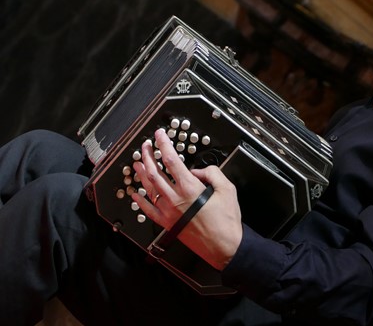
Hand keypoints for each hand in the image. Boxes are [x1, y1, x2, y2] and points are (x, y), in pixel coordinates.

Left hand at [132, 128, 242, 269]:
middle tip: (145, 146)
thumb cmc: (227, 221)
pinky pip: (148, 210)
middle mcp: (175, 198)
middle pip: (155, 172)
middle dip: (147, 156)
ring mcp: (168, 212)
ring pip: (149, 189)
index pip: (171, 160)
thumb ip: (212, 173)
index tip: (160, 136)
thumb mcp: (228, 189)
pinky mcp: (167, 224)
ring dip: (141, 174)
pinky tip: (135, 194)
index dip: (163, 145)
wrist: (224, 247)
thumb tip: (200, 170)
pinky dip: (139, 201)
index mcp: (190, 188)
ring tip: (137, 163)